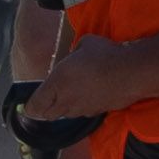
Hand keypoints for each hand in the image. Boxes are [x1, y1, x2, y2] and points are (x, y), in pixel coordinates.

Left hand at [19, 44, 134, 128]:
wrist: (132, 72)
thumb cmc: (105, 55)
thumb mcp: (84, 43)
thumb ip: (73, 53)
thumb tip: (75, 54)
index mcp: (57, 83)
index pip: (34, 105)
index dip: (29, 106)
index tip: (27, 104)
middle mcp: (66, 100)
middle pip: (48, 115)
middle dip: (44, 110)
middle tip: (46, 102)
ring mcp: (82, 109)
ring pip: (66, 115)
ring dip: (64, 108)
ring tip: (70, 96)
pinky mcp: (97, 113)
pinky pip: (83, 113)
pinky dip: (81, 108)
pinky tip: (89, 96)